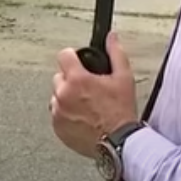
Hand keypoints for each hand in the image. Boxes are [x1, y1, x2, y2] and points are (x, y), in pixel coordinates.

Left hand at [50, 31, 139, 158]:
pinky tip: (82, 118)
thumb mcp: (124, 78)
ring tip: (85, 106)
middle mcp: (64, 95)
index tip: (78, 62)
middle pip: (59, 77)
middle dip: (71, 80)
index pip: (63, 55)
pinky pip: (56, 114)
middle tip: (87, 89)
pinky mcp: (57, 128)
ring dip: (67, 97)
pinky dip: (66, 114)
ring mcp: (58, 113)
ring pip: (57, 96)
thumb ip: (116, 53)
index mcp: (77, 79)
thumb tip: (111, 38)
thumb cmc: (121, 112)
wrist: (119, 142)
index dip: (72, 57)